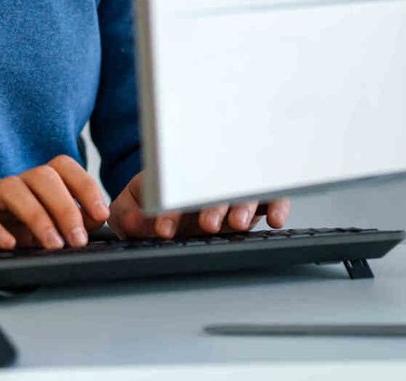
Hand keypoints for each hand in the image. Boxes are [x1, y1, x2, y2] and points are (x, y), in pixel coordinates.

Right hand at [0, 156, 111, 258]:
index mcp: (25, 190)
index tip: (100, 214)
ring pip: (13, 188)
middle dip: (66, 205)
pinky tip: (8, 245)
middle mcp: (6, 188)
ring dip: (38, 216)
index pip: (59, 169)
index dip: (84, 185)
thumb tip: (88, 230)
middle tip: (77, 238)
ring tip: (51, 244)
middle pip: (42, 175)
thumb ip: (48, 228)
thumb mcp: (19, 233)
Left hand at [106, 172, 290, 238]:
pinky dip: (277, 206)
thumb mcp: (128, 205)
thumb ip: (128, 214)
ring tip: (237, 224)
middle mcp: (208, 181)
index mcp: (177, 177)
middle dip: (213, 207)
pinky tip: (275, 219)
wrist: (164, 198)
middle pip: (216, 188)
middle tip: (206, 225)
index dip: (170, 209)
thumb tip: (138, 222)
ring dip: (244, 207)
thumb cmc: (149, 199)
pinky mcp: (256, 199)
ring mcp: (232, 189)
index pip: (177, 188)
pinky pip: (273, 198)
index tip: (162, 228)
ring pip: (245, 192)